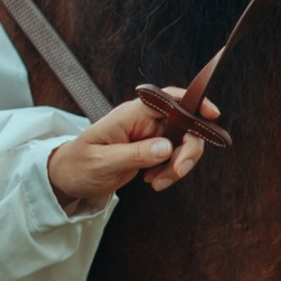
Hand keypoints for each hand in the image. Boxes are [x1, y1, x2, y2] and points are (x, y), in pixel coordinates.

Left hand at [46, 92, 216, 213]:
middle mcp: (144, 121)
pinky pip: (174, 158)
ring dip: (178, 166)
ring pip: (183, 144)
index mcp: (131, 113)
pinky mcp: (152, 151)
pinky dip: (170, 172)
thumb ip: (135, 154)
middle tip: (176, 173)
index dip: (193, 102)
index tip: (212, 115)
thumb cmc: (79, 164)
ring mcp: (150, 135)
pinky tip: (153, 181)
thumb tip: (166, 148)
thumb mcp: (103, 162)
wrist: (68, 177)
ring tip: (156, 182)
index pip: (168, 98)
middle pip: (184, 125)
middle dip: (188, 150)